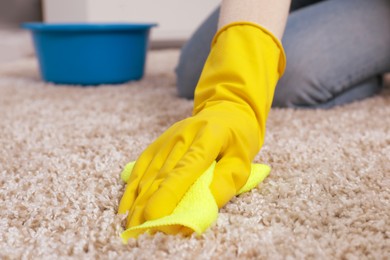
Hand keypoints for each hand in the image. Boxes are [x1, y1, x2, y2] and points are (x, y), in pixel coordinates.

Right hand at [118, 22, 284, 230]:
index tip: (155, 217)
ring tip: (131, 225)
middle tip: (142, 231)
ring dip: (138, 200)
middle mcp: (183, 134)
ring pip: (149, 172)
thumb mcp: (242, 163)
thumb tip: (198, 212)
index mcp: (209, 137)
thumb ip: (222, 185)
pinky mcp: (158, 142)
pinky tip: (126, 207)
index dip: (168, 193)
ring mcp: (167, 137)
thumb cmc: (237, 141)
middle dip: (150, 204)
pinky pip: (142, 166)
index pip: (186, 168)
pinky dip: (132, 188)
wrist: (226, 111)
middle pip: (162, 173)